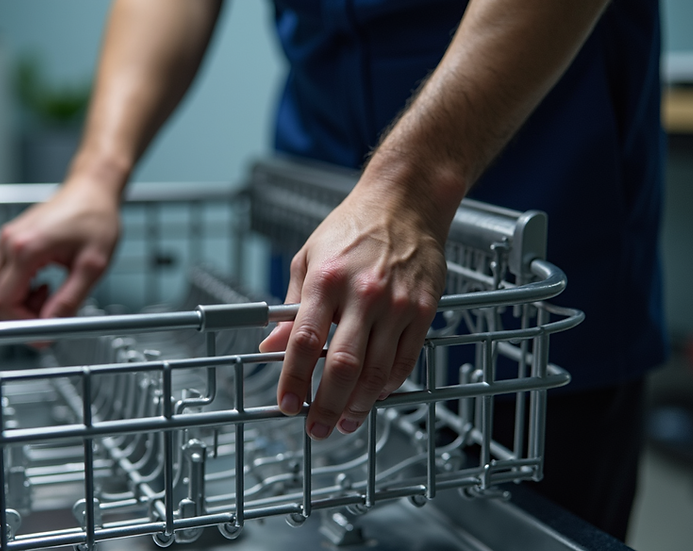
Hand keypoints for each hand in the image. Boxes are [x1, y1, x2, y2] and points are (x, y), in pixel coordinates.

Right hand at [0, 181, 120, 320]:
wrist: (92, 189)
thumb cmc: (97, 219)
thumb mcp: (93, 266)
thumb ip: (69, 299)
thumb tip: (49, 327)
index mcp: (26, 249)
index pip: (3, 303)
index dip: (20, 326)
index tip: (44, 334)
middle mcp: (8, 244)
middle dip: (9, 320)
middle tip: (41, 323)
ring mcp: (4, 242)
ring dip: (9, 308)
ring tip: (44, 302)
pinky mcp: (8, 242)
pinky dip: (11, 293)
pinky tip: (40, 289)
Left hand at [259, 179, 448, 439]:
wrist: (406, 202)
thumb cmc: (351, 228)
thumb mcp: (308, 258)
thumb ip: (290, 306)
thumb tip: (269, 346)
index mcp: (326, 280)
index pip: (305, 341)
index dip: (293, 379)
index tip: (286, 403)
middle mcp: (363, 295)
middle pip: (343, 366)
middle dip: (326, 405)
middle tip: (316, 428)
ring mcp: (397, 305)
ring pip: (377, 372)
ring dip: (358, 405)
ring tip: (345, 422)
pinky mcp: (423, 311)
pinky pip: (405, 361)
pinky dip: (388, 385)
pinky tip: (374, 396)